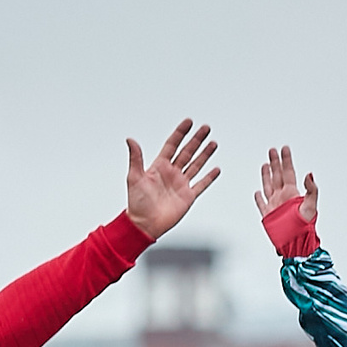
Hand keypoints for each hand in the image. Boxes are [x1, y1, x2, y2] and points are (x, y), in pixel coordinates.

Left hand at [125, 119, 220, 239]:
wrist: (144, 225)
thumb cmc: (137, 203)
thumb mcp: (134, 177)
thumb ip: (135, 158)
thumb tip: (130, 140)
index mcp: (159, 166)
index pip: (172, 145)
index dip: (180, 133)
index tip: (188, 122)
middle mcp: (171, 173)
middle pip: (187, 152)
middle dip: (196, 140)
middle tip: (205, 128)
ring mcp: (180, 184)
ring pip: (196, 165)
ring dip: (204, 154)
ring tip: (213, 143)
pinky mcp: (187, 197)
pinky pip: (201, 185)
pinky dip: (209, 177)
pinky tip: (215, 169)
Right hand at [253, 145, 317, 224]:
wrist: (295, 243)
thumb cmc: (306, 227)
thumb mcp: (311, 206)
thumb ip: (311, 189)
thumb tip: (309, 174)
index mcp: (292, 193)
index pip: (288, 172)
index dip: (286, 160)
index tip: (285, 149)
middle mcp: (283, 197)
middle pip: (277, 175)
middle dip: (275, 163)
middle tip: (272, 150)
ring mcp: (275, 206)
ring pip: (268, 186)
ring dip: (266, 175)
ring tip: (265, 165)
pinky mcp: (268, 215)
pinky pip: (261, 204)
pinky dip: (258, 198)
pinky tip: (257, 192)